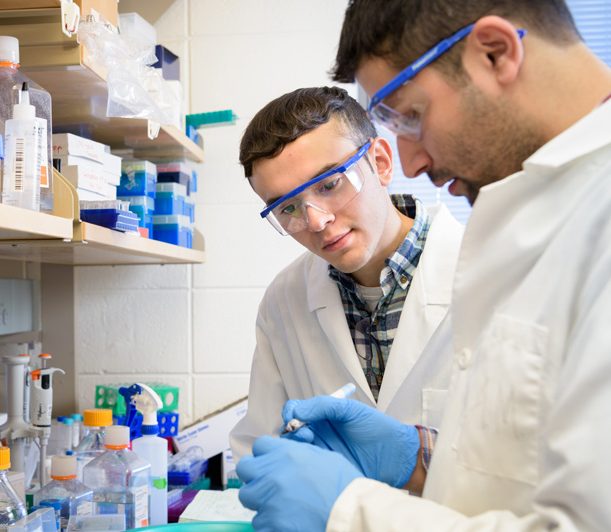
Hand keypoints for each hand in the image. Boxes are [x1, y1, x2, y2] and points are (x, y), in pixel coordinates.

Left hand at [237, 436, 361, 531]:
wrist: (351, 515)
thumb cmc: (343, 486)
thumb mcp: (322, 456)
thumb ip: (297, 453)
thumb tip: (283, 455)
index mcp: (286, 454)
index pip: (259, 446)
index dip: (265, 454)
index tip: (271, 462)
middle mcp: (273, 474)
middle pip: (246, 469)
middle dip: (255, 475)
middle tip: (267, 483)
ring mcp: (269, 500)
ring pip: (248, 496)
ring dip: (260, 500)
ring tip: (278, 505)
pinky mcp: (270, 523)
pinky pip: (258, 522)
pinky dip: (269, 522)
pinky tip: (285, 521)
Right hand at [282, 397, 419, 487]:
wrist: (396, 457)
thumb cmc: (376, 428)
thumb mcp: (350, 410)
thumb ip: (323, 405)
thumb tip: (295, 411)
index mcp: (322, 415)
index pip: (296, 410)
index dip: (291, 412)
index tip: (293, 418)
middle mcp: (317, 432)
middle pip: (290, 430)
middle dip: (291, 431)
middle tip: (307, 434)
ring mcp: (320, 452)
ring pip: (295, 449)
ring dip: (296, 446)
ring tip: (311, 444)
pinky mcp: (324, 471)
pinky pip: (306, 467)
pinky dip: (303, 462)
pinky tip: (314, 461)